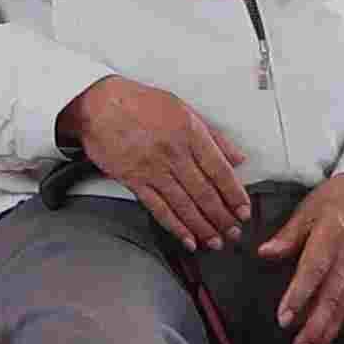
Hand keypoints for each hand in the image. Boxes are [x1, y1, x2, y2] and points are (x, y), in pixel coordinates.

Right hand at [61, 75, 250, 247]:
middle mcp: (174, 153)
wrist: (99, 105)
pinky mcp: (135, 181)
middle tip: (234, 232)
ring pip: (184, 205)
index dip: (234, 194)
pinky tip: (188, 238)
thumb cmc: (139, 103)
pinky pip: (159, 209)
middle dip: (222, 217)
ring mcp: (153, 169)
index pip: (219, 170)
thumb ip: (213, 136)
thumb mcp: (183, 109)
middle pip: (204, 193)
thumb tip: (236, 157)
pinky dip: (175, 227)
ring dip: (203, 227)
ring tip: (216, 241)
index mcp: (190, 133)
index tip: (244, 210)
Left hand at [254, 171, 343, 343]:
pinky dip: (338, 321)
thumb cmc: (339, 197)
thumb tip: (264, 254)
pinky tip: (325, 337)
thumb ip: (288, 235)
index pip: (314, 269)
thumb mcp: (310, 207)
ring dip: (326, 329)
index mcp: (333, 234)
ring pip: (343, 303)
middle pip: (332, 294)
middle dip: (315, 325)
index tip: (284, 318)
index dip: (300, 295)